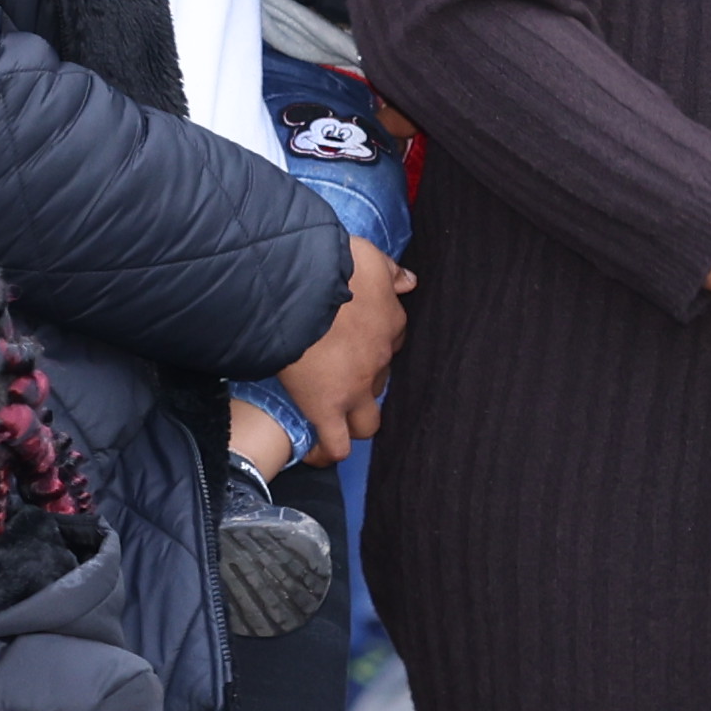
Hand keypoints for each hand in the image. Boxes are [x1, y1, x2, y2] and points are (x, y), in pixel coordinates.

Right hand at [269, 234, 410, 463]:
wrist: (300, 289)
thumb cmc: (331, 266)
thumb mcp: (369, 256)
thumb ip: (390, 270)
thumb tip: (410, 282)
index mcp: (389, 323)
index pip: (395, 339)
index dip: (377, 342)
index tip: (357, 340)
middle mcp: (378, 362)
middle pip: (381, 383)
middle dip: (365, 383)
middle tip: (338, 375)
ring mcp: (354, 390)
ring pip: (368, 422)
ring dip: (355, 422)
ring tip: (335, 420)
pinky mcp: (327, 409)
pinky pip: (335, 444)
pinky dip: (327, 452)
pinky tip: (316, 454)